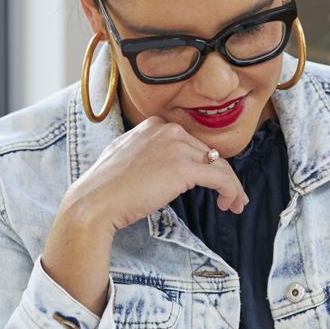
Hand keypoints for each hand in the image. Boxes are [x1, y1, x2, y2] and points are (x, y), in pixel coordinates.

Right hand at [42, 118, 247, 320]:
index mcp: (154, 124)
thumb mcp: (127, 157)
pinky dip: (231, 191)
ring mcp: (177, 146)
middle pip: (209, 154)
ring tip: (235, 204)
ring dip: (232, 186)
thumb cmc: (106, 188)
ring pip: (220, 166)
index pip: (192, 143)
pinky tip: (229, 204)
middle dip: (224, 177)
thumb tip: (167, 167)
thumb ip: (149, 154)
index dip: (206, 164)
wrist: (95, 202)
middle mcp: (167, 129)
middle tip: (231, 198)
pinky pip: (221, 178)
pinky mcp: (184, 168)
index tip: (212, 182)